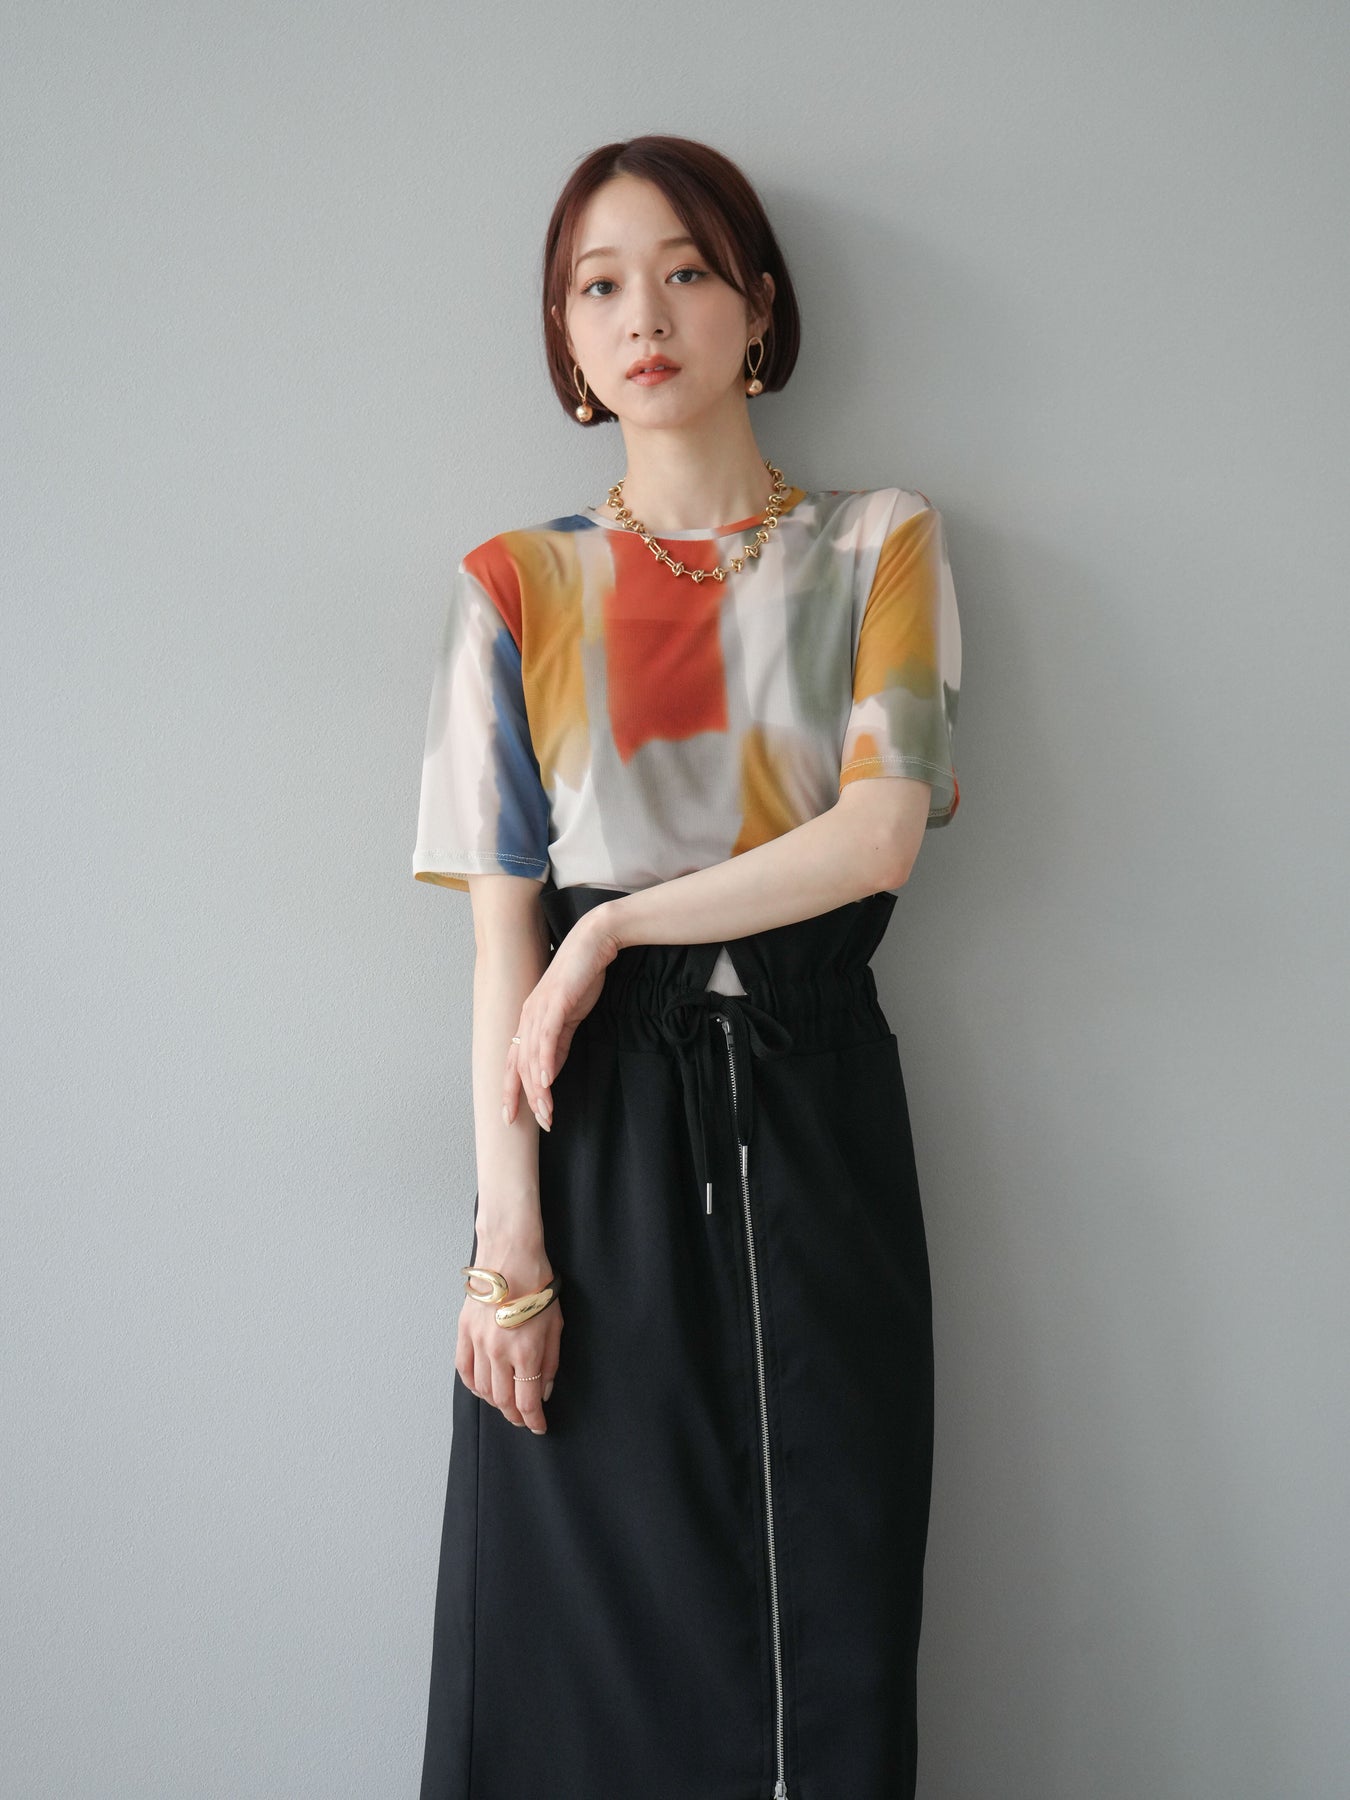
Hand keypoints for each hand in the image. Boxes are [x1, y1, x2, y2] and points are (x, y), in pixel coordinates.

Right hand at [456, 1244, 562, 1434]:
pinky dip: (473, 1385)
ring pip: (482, 1388)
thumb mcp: (555, 1325)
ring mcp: (478, 1342)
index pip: (527, 1401)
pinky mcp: (464, 1332)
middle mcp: (499, 1351)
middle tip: (523, 1419)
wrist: (510, 1255)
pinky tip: (482, 1388)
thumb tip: (544, 1391)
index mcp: (526, 1351)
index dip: (533, 1420)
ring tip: (506, 1404)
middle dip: (515, 1416)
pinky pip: (464, 1369)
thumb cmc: (538, 1285)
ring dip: (495, 1403)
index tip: (539, 1426)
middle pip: (503, 1400)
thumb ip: (550, 1362)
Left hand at [504, 907, 620, 1131]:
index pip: (512, 1062)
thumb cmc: (582, 976)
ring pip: (531, 1057)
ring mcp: (539, 1009)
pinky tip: (547, 1081)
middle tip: (539, 1124)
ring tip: (546, 1113)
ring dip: (538, 1089)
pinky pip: (547, 1038)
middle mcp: (528, 1016)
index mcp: (529, 1020)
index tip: (511, 1118)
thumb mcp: (569, 1017)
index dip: (510, 1091)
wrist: (594, 942)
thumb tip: (551, 1071)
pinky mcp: (556, 1003)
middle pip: (518, 1066)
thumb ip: (559, 1042)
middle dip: (525, 1099)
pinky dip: (545, 1062)